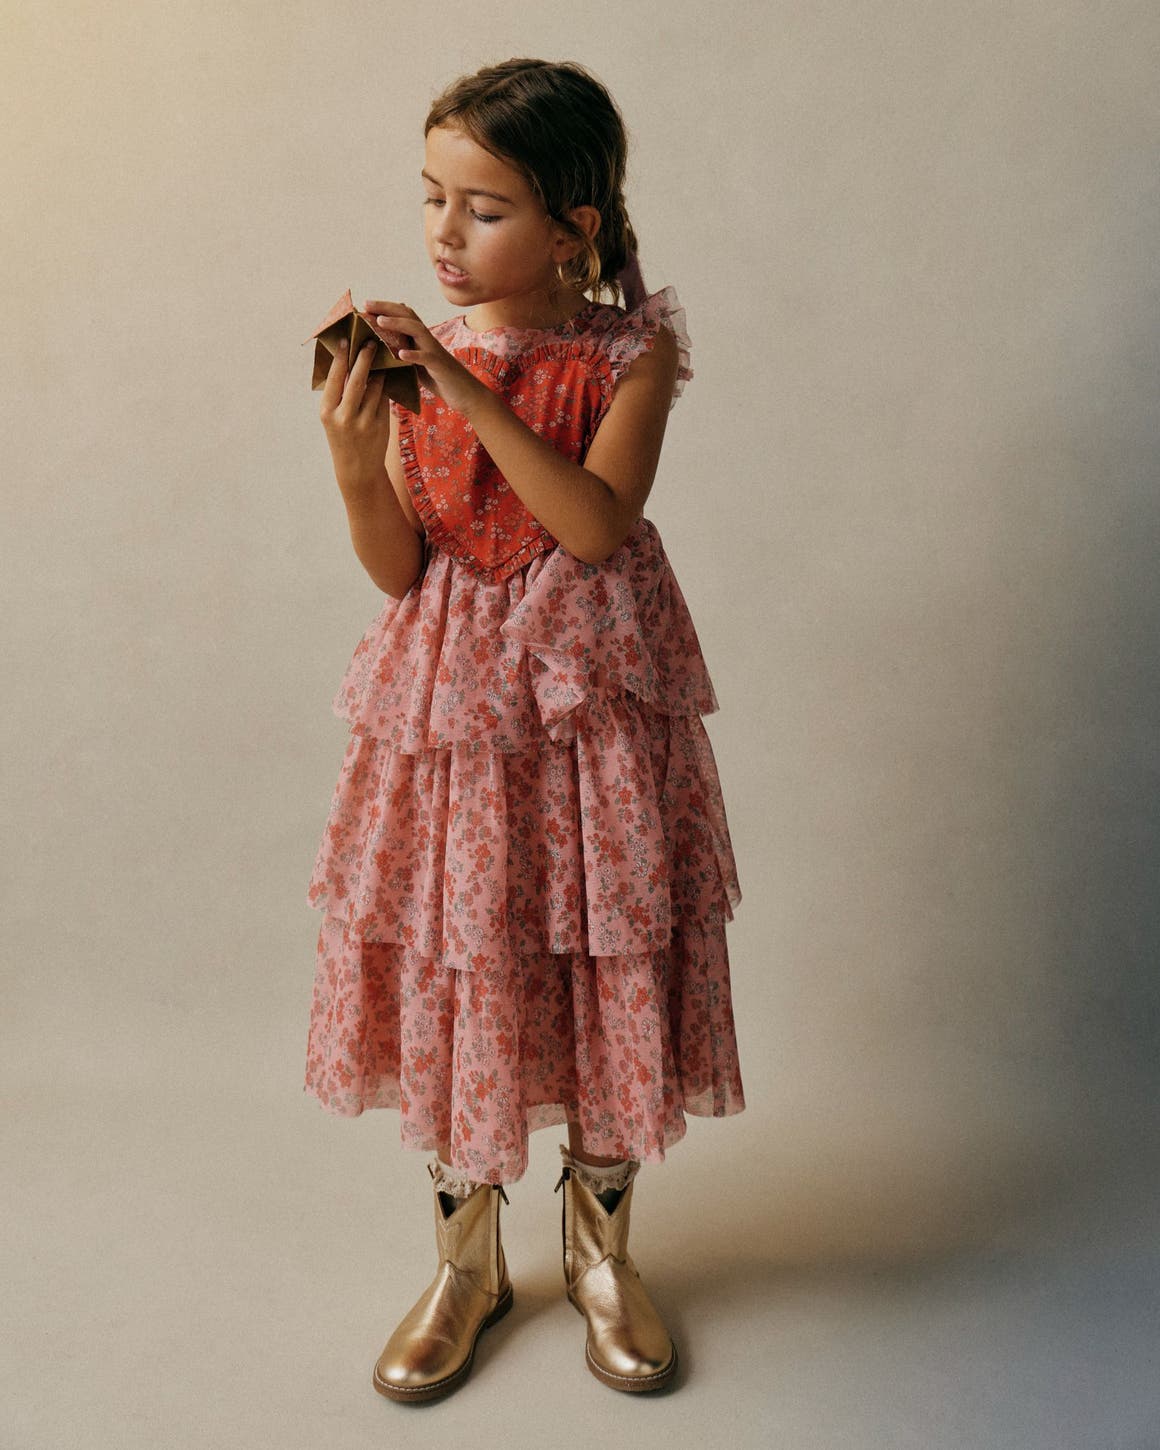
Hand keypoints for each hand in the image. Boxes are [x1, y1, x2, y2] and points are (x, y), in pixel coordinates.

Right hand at [318, 333, 392, 495]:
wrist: (358, 470)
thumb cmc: (343, 438)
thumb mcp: (333, 418)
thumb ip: (338, 395)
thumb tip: (348, 363)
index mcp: (327, 411)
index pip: (334, 378)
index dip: (341, 357)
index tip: (346, 339)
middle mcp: (344, 416)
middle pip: (356, 379)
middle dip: (364, 358)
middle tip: (370, 341)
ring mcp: (364, 421)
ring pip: (375, 387)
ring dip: (379, 370)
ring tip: (381, 354)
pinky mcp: (381, 425)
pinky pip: (385, 398)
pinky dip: (386, 385)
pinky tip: (388, 375)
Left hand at [363, 300, 484, 415]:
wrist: (467, 394)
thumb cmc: (441, 381)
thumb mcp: (418, 366)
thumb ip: (404, 356)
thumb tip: (381, 354)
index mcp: (421, 339)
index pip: (403, 315)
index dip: (385, 308)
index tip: (365, 305)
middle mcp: (428, 340)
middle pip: (408, 315)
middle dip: (387, 307)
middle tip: (366, 304)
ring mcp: (434, 352)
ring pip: (416, 330)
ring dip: (397, 324)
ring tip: (380, 321)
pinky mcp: (440, 366)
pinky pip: (427, 357)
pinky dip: (414, 355)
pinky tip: (400, 354)